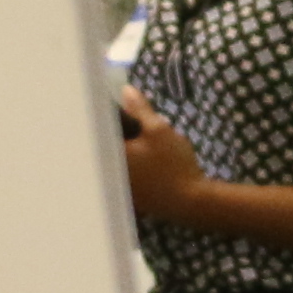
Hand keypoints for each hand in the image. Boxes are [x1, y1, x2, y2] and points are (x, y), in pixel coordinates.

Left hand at [116, 87, 201, 226]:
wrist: (191, 201)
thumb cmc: (173, 164)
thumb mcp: (159, 130)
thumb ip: (140, 110)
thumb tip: (125, 91)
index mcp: (111, 153)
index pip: (102, 128)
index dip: (112, 116)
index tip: (123, 108)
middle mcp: (108, 171)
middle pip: (109, 144)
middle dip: (125, 132)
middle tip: (145, 125)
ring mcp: (118, 186)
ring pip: (119, 159)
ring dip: (131, 149)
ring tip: (152, 144)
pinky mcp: (130, 195)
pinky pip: (127, 173)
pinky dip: (136, 165)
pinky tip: (152, 163)